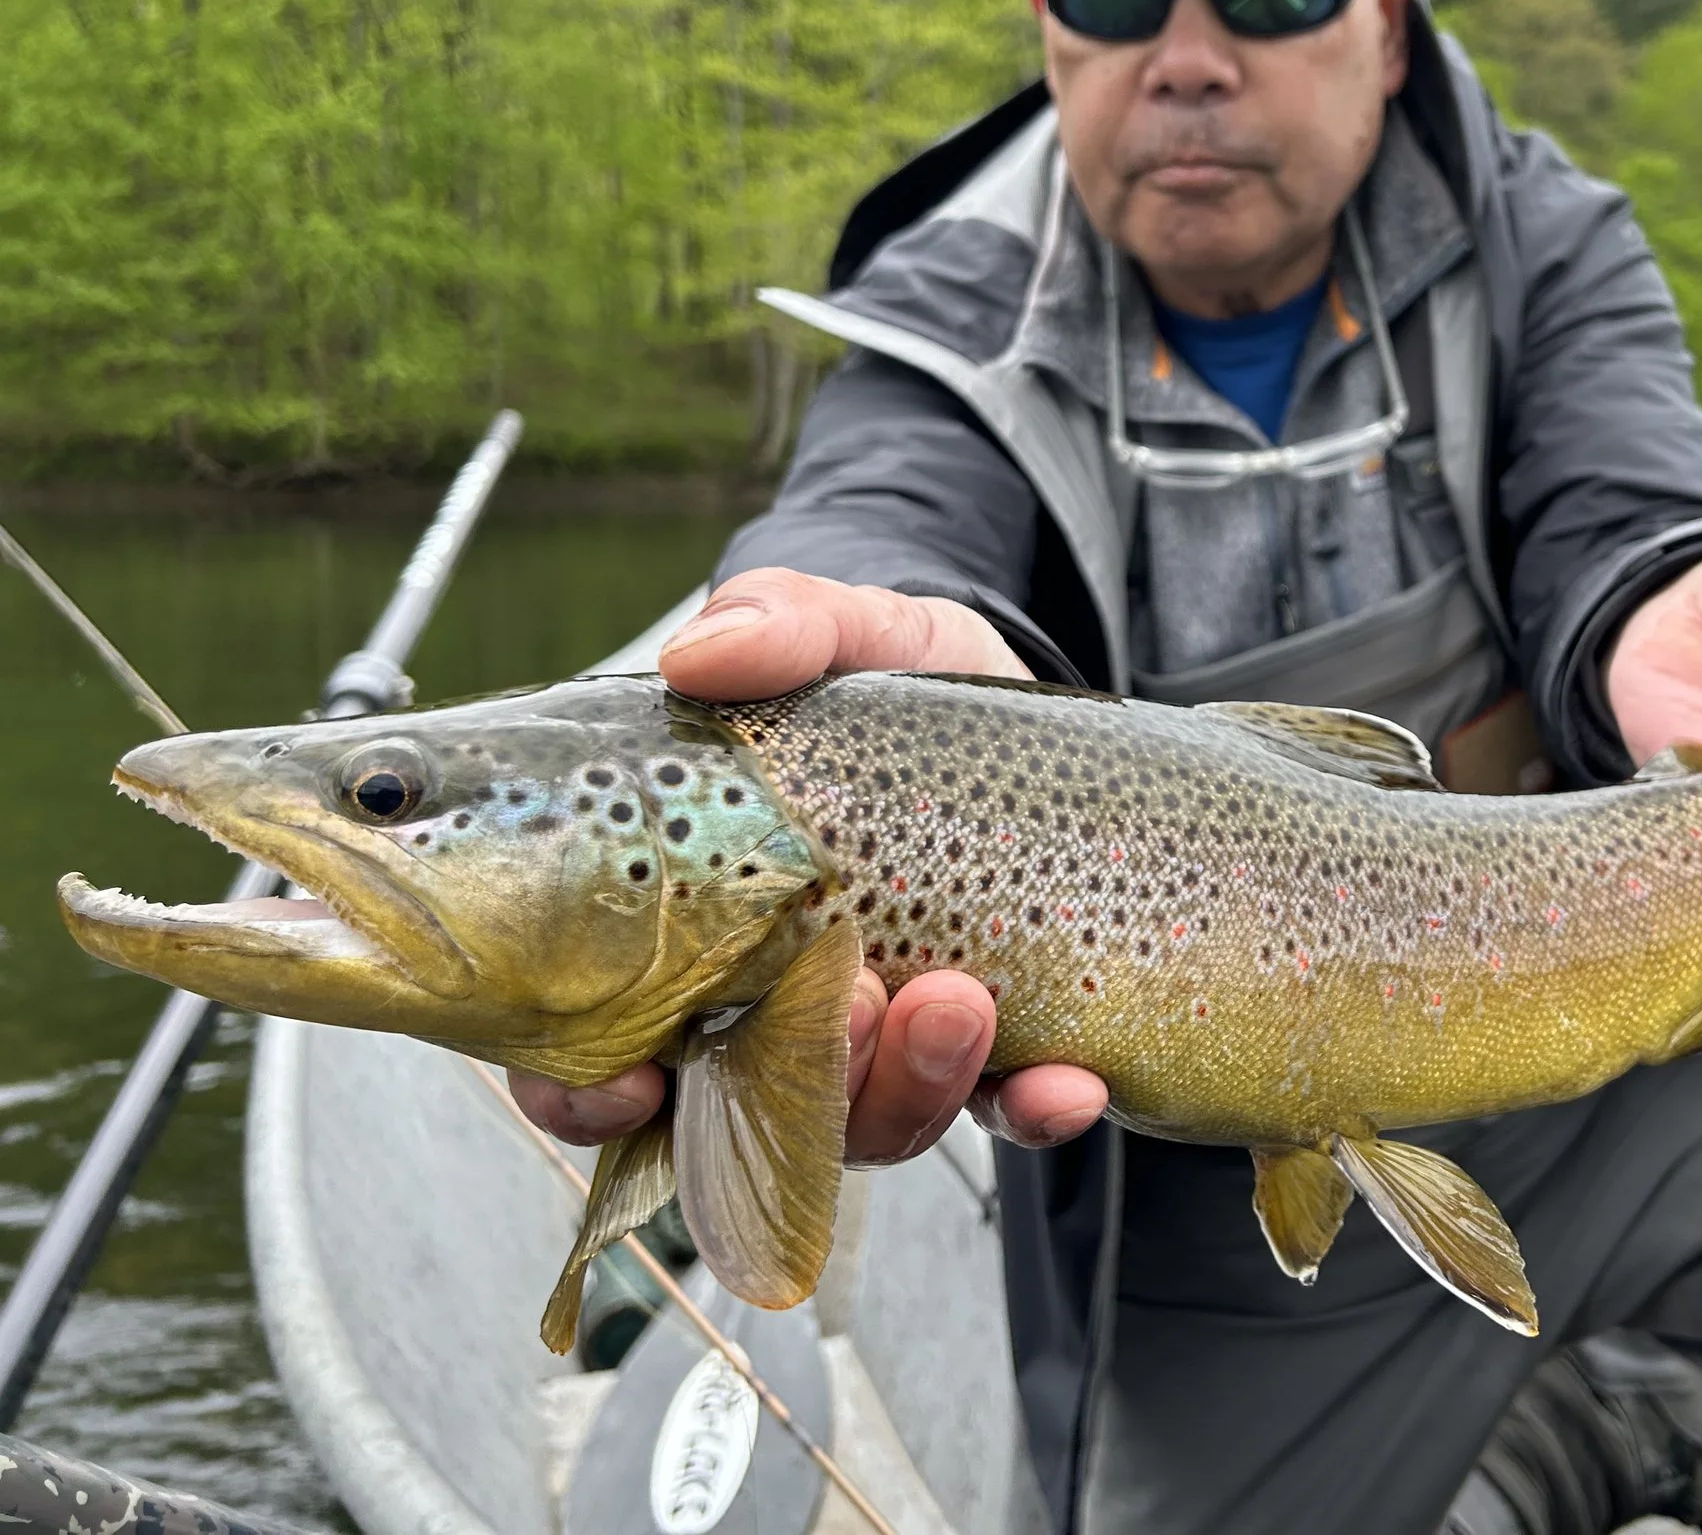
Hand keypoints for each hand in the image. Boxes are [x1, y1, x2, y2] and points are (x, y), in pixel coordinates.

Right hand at [509, 569, 1110, 1158]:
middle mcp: (780, 1008)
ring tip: (960, 1002)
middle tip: (849, 1001)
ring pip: (877, 1122)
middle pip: (753, 1107)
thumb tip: (698, 657)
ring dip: (914, 1085)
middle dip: (801, 1079)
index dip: (593, 1092)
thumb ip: (779, 623)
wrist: (1021, 700)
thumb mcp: (849, 633)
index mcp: (697, 930)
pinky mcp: (996, 1047)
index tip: (630, 1080)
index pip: (602, 1050)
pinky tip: (1065, 1082)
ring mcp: (890, 1039)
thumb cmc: (896, 686)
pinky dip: (1034, 1108)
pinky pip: (1008, 1110)